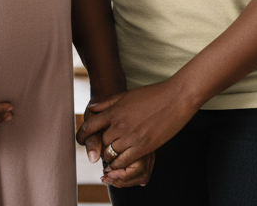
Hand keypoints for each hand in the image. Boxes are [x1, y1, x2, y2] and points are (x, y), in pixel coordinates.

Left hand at [76, 81, 193, 184]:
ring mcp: (131, 137)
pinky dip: (119, 163)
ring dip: (110, 156)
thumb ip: (108, 103)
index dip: (82, 135)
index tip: (80, 140)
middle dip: (101, 145)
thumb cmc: (152, 95)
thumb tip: (92, 109)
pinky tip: (121, 161)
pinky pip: (124, 160)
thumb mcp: (127, 95)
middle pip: (101, 141)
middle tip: (103, 147)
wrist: (175, 98)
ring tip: (112, 155)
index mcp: (114, 111)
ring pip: (110, 153)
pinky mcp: (143, 147)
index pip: (90, 126)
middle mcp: (120, 125)